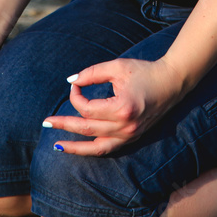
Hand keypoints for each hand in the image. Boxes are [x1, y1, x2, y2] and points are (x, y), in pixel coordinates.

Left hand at [41, 56, 184, 155]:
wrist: (171, 83)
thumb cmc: (144, 71)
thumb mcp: (117, 66)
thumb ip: (92, 73)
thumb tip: (71, 81)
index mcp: (122, 107)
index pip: (87, 108)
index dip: (76, 96)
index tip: (75, 84)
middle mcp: (125, 126)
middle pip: (87, 129)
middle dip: (64, 125)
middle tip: (46, 122)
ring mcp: (130, 135)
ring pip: (96, 147)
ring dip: (75, 146)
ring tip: (57, 145)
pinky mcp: (132, 137)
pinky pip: (108, 149)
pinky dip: (92, 149)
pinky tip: (79, 147)